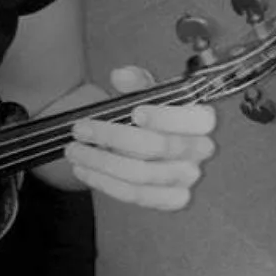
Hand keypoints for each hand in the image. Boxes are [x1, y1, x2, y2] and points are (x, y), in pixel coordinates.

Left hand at [62, 65, 215, 210]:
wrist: (138, 144)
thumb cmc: (144, 114)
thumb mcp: (143, 91)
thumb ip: (135, 81)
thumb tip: (121, 76)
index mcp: (201, 120)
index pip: (197, 119)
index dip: (166, 117)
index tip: (134, 113)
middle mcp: (200, 150)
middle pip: (159, 147)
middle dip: (113, 136)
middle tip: (80, 129)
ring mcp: (187, 178)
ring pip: (141, 174)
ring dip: (101, 162)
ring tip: (74, 151)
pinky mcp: (172, 200)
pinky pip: (136, 195)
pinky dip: (105, 183)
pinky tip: (83, 170)